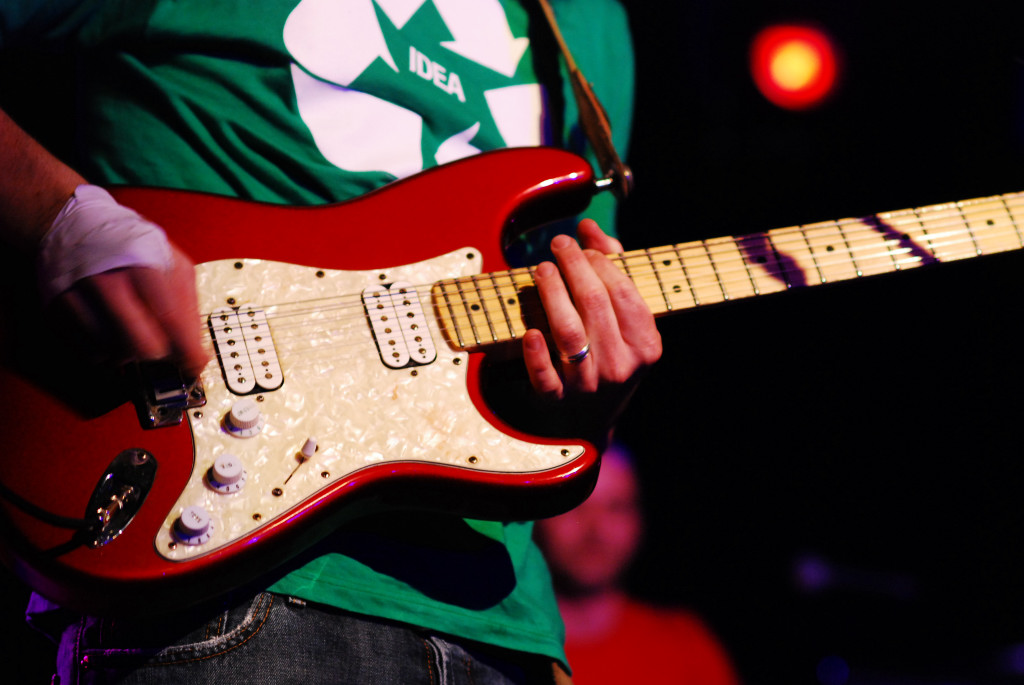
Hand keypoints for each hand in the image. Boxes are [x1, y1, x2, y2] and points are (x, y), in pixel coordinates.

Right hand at [51, 243, 208, 377]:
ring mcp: (77, 298)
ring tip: (133, 330)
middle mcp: (106, 282)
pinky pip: (89, 353)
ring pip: (115, 354)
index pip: (170, 319)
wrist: (73, 226)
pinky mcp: (56, 313)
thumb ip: (186, 303)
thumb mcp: (171, 262)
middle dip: (159, 354)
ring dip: (130, 352)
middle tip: (163, 349)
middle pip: (141, 345)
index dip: (187, 350)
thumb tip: (195, 349)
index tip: (194, 365)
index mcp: (142, 266)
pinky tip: (110, 331)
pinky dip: (105, 351)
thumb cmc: (130, 246)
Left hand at [522, 219, 661, 444]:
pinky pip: (545, 377)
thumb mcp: (623, 317)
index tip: (581, 246)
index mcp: (646, 345)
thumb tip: (589, 227)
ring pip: (569, 333)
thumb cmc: (609, 353)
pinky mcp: (558, 402)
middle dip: (574, 268)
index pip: (624, 293)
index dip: (600, 263)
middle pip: (595, 305)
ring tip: (541, 270)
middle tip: (557, 246)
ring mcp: (590, 386)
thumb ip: (612, 266)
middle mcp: (621, 366)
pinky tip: (529, 331)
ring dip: (552, 296)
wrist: (591, 418)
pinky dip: (536, 354)